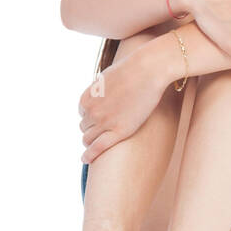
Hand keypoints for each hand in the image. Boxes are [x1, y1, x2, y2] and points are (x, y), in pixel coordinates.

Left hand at [77, 46, 165, 163]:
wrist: (147, 70)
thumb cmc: (132, 71)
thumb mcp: (107, 78)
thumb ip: (100, 89)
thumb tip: (102, 94)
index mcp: (86, 98)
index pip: (82, 113)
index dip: (91, 116)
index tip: (101, 118)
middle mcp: (92, 111)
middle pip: (84, 127)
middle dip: (92, 129)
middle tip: (103, 131)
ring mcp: (104, 122)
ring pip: (89, 138)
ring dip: (91, 141)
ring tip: (96, 145)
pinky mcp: (119, 131)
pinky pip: (98, 148)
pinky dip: (90, 155)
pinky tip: (86, 160)